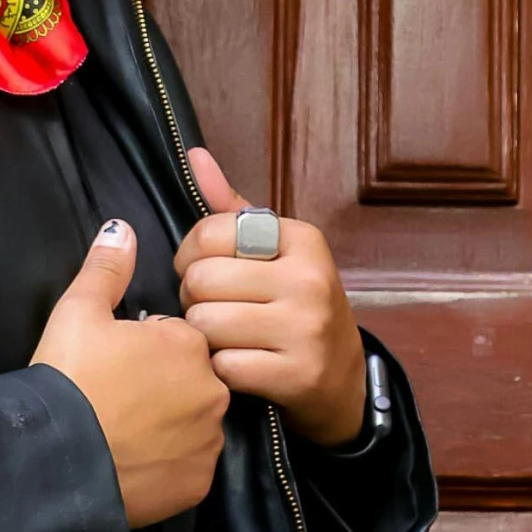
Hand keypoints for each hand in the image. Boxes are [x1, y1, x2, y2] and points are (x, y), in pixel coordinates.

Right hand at [32, 220, 229, 526]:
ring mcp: (208, 441)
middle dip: (162, 386)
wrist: (55, 459)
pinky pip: (188, 467)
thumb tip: (122, 228)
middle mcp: (213, 391)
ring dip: (168, 426)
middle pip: (191, 381)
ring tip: (122, 432)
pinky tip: (134, 461)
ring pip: (193, 425)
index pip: (176, 338)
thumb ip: (106, 269)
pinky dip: (167, 465)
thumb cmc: (68, 378)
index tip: (113, 364)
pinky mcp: (199, 484)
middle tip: (116, 398)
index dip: (142, 349)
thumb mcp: (77, 312)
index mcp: (188, 344)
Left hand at [174, 149, 365, 447]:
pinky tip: (241, 363)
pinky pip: (223, 366)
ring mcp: (306, 328)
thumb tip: (194, 155)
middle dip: (194, 299)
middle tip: (213, 308)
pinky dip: (222, 369)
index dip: (190, 255)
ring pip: (205, 325)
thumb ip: (230, 209)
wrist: (342, 376)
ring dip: (204, 336)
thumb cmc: (295, 304)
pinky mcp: (297, 374)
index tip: (203, 269)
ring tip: (226, 335)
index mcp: (301, 239)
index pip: (208, 233)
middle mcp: (309, 278)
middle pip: (200, 281)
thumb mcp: (273, 251)